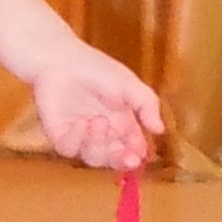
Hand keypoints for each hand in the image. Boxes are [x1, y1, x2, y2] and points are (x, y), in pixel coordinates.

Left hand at [34, 43, 163, 172]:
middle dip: (122, 161)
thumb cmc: (96, 69)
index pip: (132, 148)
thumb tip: (160, 129)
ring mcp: (81, 136)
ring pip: (93, 158)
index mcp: (121, 124)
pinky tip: (82, 122)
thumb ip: (147, 105)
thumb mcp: (129, 85)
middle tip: (130, 159)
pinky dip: (78, 139)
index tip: (141, 154)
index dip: (137, 154)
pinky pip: (69, 149)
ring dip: (99, 144)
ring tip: (98, 121)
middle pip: (114, 159)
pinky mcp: (60, 135)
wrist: (61, 60)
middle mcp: (102, 133)